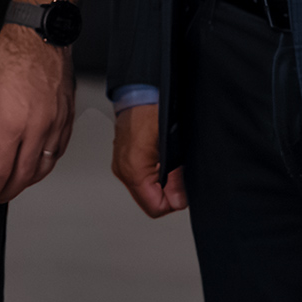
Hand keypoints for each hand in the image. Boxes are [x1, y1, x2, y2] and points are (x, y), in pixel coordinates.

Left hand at [0, 23, 74, 204]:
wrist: (39, 34)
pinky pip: (59, 151)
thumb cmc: (9, 56)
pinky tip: (38, 164)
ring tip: (15, 185)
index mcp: (13, 124)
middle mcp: (39, 129)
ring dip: (29, 181)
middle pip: (24, 175)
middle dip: (9, 191)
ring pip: (45, 166)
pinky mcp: (67, 117)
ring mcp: (57, 124)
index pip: (1, 170)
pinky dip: (47, 164)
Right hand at [110, 103, 187, 218]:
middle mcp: (123, 171)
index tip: (181, 188)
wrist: (140, 93)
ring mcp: (120, 166)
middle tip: (178, 174)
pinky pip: (139, 179)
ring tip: (169, 165)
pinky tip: (160, 161)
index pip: (155, 208)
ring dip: (160, 184)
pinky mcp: (122, 160)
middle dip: (167, 193)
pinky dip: (152, 176)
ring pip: (144, 192)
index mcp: (133, 170)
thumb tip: (179, 201)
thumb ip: (176, 180)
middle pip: (149, 202)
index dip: (173, 201)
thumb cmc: (154, 113)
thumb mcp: (173, 150)